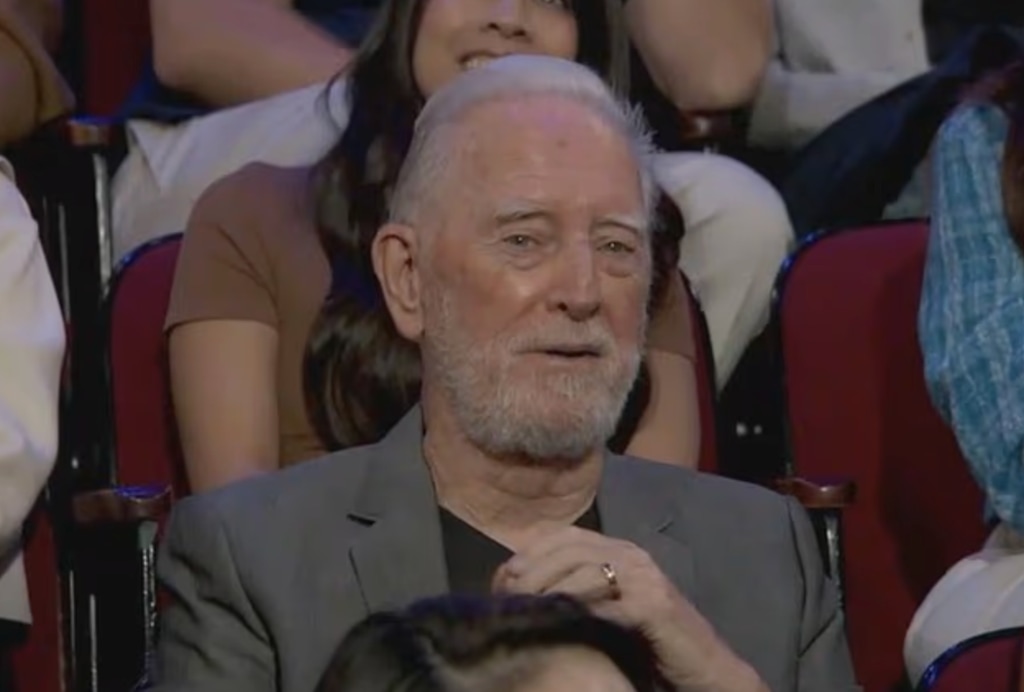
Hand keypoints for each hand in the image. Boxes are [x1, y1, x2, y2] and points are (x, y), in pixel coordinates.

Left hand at [492, 526, 765, 691]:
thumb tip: (522, 591)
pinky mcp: (652, 604)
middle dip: (530, 569)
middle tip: (503, 594)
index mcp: (619, 550)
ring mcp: (644, 576)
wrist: (705, 669)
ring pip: (581, 570)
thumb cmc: (651, 642)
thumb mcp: (610, 608)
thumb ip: (578, 592)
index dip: (528, 552)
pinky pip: (603, 601)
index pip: (563, 535)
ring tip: (519, 608)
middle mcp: (631, 554)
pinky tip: (552, 621)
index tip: (500, 578)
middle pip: (568, 548)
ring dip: (544, 587)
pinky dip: (573, 608)